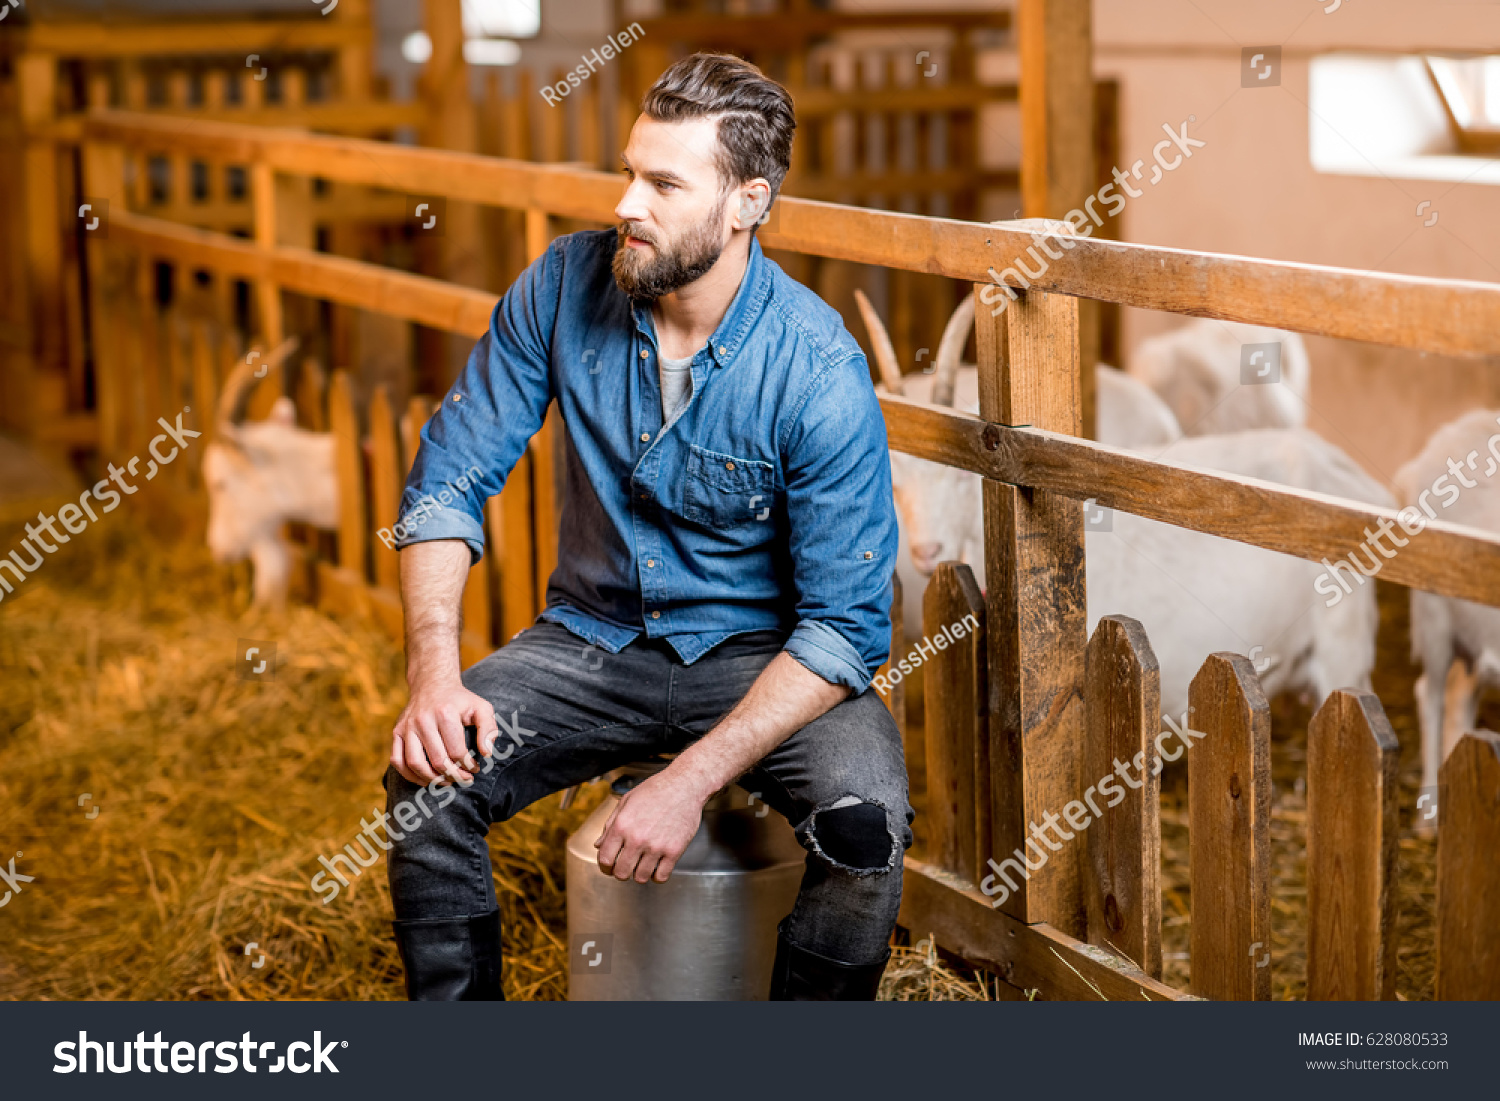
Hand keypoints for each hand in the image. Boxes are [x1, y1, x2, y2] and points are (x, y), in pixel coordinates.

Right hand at [390, 679, 498, 785]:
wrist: (432, 684)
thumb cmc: (460, 700)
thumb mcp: (481, 707)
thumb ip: (488, 729)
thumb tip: (486, 754)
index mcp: (444, 713)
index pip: (457, 751)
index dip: (468, 765)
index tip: (474, 769)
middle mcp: (422, 720)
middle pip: (437, 760)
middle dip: (453, 775)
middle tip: (464, 779)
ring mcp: (406, 726)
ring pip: (415, 763)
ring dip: (432, 779)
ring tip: (446, 781)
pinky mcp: (397, 731)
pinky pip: (397, 760)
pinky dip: (409, 775)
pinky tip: (425, 779)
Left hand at [593, 770, 708, 883]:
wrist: (684, 785)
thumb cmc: (655, 790)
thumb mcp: (626, 801)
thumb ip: (610, 824)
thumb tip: (599, 845)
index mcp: (622, 825)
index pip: (605, 859)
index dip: (604, 867)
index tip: (609, 866)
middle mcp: (637, 838)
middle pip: (621, 873)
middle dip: (620, 872)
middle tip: (625, 867)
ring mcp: (656, 846)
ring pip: (641, 878)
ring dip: (639, 874)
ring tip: (642, 865)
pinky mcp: (674, 851)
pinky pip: (661, 877)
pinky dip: (657, 876)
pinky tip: (657, 866)